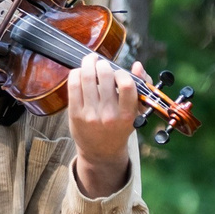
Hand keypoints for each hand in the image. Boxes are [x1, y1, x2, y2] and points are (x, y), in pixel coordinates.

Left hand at [65, 54, 137, 197]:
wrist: (101, 151)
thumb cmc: (120, 127)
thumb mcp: (135, 112)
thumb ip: (141, 87)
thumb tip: (137, 65)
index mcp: (127, 114)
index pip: (127, 84)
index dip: (122, 72)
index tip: (118, 74)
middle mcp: (108, 115)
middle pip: (104, 76)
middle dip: (103, 64)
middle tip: (102, 64)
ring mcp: (90, 115)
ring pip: (87, 77)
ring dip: (88, 63)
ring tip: (90, 61)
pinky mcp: (75, 114)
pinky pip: (73, 85)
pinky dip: (76, 73)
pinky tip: (80, 73)